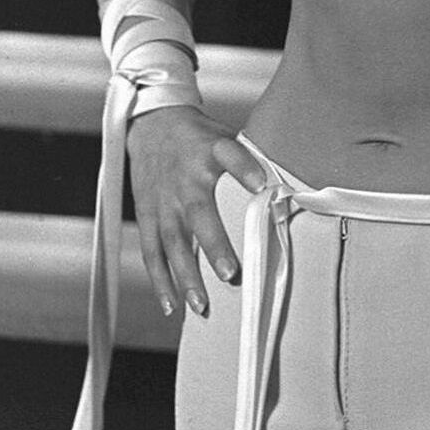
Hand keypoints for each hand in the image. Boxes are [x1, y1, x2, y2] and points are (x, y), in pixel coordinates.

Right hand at [126, 105, 267, 318]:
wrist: (152, 123)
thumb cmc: (197, 136)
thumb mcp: (224, 135)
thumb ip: (249, 160)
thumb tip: (282, 187)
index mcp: (209, 153)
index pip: (230, 155)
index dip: (245, 168)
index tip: (262, 185)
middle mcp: (185, 180)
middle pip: (199, 213)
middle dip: (214, 245)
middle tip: (230, 273)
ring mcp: (163, 201)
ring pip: (172, 242)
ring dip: (186, 275)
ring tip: (202, 304)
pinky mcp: (148, 215)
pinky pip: (152, 252)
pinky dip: (160, 280)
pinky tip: (173, 305)